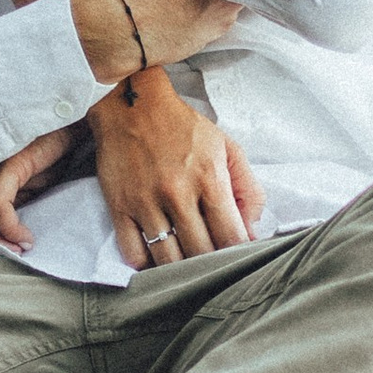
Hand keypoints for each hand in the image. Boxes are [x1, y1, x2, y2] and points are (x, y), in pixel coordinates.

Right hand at [90, 71, 266, 270]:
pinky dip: (146, 264)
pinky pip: (133, 253)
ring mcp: (146, 202)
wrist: (132, 105)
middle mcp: (178, 193)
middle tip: (212, 261)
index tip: (237, 257)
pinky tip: (156, 255)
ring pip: (167, 259)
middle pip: (200, 253)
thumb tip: (252, 230)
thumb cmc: (182, 127)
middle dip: (211, 263)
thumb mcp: (226, 147)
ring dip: (180, 268)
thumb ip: (247, 188)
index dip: (238, 254)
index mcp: (209, 178)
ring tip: (186, 261)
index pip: (230, 236)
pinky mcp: (119, 207)